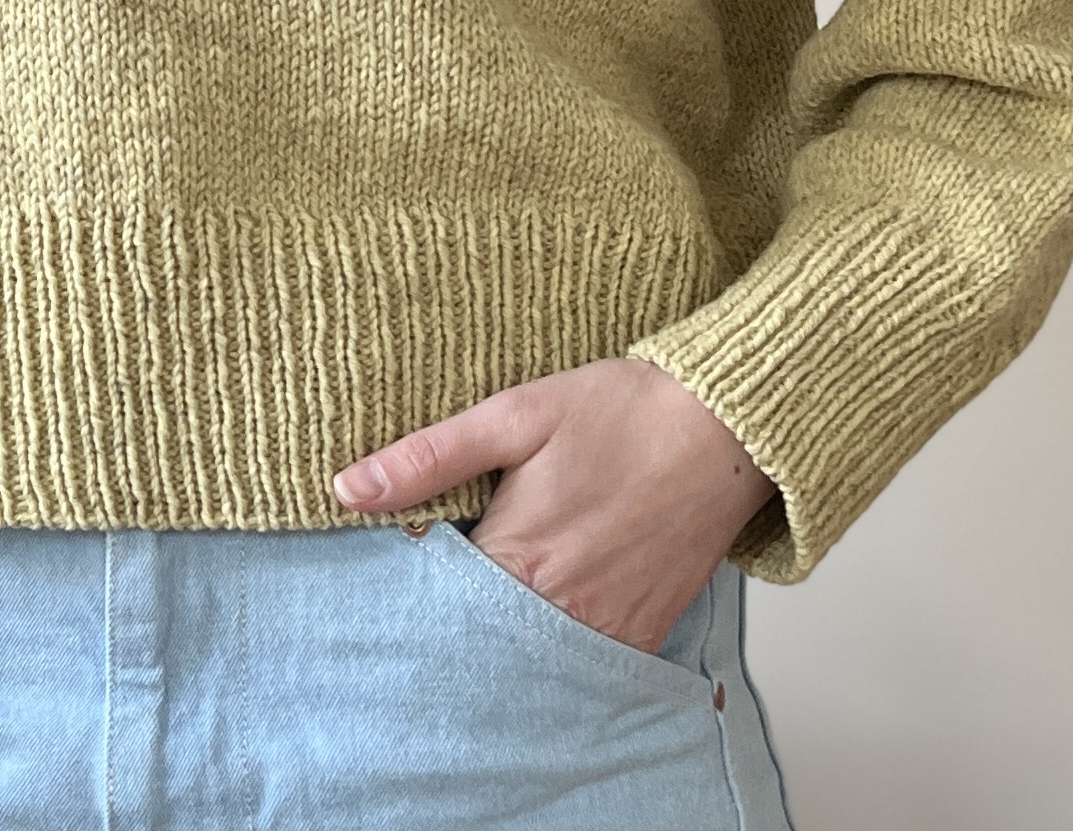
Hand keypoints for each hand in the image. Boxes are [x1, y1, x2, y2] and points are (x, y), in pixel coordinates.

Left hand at [330, 356, 773, 654]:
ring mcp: (610, 628)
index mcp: (519, 557)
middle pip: (479, 641)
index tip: (393, 574)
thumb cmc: (619, 411)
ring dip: (502, 637)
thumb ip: (428, 457)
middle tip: (433, 592)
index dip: (409, 592)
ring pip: (531, 659)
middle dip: (450, 623)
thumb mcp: (513, 414)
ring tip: (485, 601)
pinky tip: (542, 611)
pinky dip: (556, 646)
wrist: (723, 426)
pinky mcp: (646, 632)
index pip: (434, 606)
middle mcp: (563, 609)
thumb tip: (349, 488)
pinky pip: (587, 662)